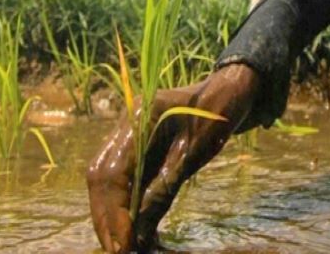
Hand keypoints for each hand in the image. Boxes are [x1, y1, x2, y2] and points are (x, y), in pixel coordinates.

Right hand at [87, 64, 258, 252]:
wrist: (228, 91)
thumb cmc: (218, 113)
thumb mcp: (197, 149)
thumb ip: (166, 184)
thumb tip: (140, 229)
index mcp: (140, 117)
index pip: (112, 172)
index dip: (114, 211)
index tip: (123, 243)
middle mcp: (126, 125)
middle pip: (101, 177)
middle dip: (106, 218)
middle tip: (118, 252)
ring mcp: (128, 135)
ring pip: (106, 180)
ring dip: (111, 215)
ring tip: (122, 248)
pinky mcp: (135, 147)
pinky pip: (123, 179)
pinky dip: (124, 205)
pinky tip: (133, 231)